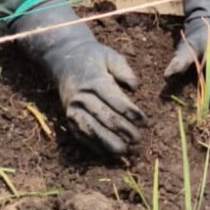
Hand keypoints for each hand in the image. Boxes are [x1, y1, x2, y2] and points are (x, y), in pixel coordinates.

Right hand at [11, 0, 144, 157]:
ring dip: (108, 143)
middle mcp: (82, 97)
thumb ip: (124, 69)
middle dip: (123, 131)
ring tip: (125, 151)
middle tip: (138, 140)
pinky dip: (94, 146)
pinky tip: (107, 154)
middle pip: (104, 117)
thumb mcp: (110, 56)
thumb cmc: (94, 58)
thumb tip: (136, 86)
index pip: (115, 100)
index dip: (131, 113)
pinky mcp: (68, 118)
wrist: (63, 58)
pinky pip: (81, 135)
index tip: (145, 123)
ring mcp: (73, 109)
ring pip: (91, 129)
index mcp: (94, 81)